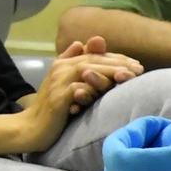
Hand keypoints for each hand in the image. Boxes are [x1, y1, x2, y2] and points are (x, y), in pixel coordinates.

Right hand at [15, 38, 141, 149]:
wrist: (32, 128)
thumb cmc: (53, 107)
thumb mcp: (65, 84)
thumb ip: (75, 63)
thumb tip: (85, 43)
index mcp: (63, 63)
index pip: (94, 55)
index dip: (116, 58)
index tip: (136, 64)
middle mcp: (60, 68)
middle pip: (93, 60)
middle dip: (118, 63)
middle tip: (139, 69)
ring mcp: (58, 82)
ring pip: (87, 71)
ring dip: (109, 72)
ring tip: (128, 76)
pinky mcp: (57, 98)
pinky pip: (78, 90)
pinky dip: (93, 89)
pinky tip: (109, 91)